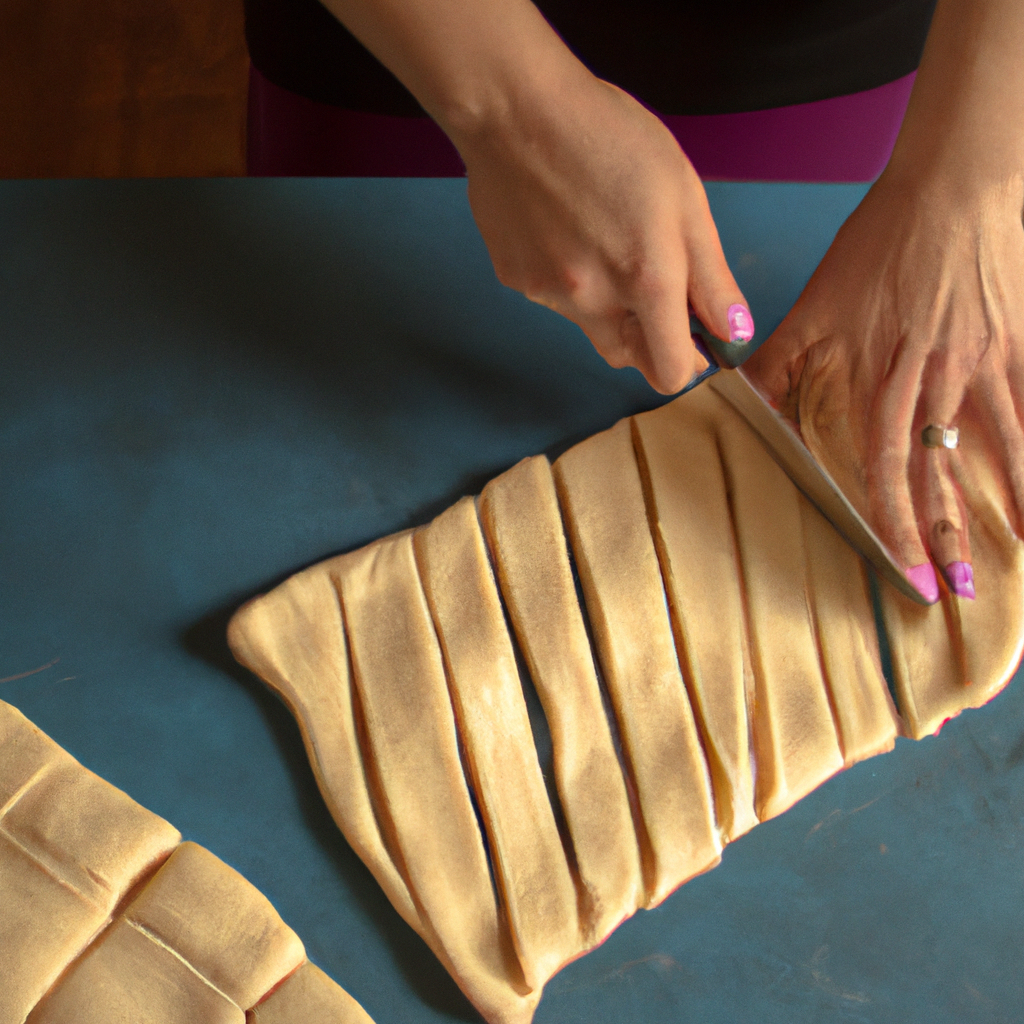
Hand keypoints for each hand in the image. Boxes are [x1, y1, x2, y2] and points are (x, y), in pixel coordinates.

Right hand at [451, 70, 752, 393]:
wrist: (518, 111)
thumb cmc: (611, 137)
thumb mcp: (685, 198)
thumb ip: (711, 277)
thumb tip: (732, 333)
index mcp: (647, 281)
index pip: (671, 373)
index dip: (688, 361)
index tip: (692, 336)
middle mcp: (594, 302)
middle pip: (628, 358)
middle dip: (647, 336)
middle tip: (650, 281)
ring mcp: (548, 296)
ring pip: (590, 326)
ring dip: (606, 303)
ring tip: (600, 235)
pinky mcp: (516, 281)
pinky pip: (553, 299)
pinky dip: (566, 277)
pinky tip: (564, 226)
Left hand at [745, 170, 1023, 599]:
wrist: (951, 185)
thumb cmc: (881, 244)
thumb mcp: (814, 304)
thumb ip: (778, 362)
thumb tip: (734, 402)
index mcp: (883, 377)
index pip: (887, 465)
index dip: (896, 523)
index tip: (906, 572)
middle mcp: (935, 381)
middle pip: (942, 471)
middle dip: (949, 535)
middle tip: (959, 593)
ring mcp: (982, 363)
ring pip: (998, 447)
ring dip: (1007, 505)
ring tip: (1017, 557)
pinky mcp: (1014, 344)